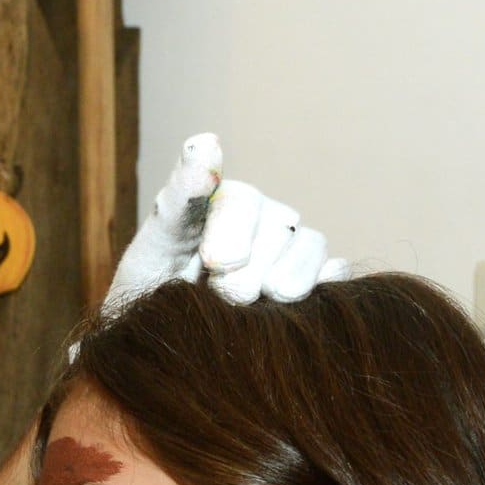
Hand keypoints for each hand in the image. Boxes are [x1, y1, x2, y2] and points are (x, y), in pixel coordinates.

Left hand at [102, 132, 346, 314]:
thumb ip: (180, 198)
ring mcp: (290, 249)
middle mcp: (262, 219)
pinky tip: (299, 301)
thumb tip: (204, 140)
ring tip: (259, 303)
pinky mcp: (312, 280)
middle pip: (277, 228)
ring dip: (287, 279)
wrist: (163, 344)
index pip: (242, 202)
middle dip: (248, 268)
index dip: (231, 232)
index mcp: (224, 204)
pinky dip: (323, 284)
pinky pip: (333, 273)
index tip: (213, 263)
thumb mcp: (155, 247)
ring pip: (310, 247)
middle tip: (223, 293)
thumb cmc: (151, 292)